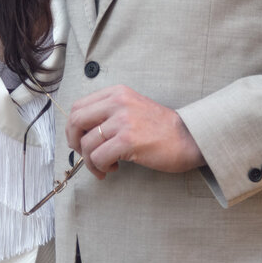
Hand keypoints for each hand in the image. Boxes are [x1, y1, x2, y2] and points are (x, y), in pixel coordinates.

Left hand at [66, 85, 205, 179]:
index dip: (72, 127)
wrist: (189, 138)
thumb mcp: (132, 108)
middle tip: (84, 154)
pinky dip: (100, 168)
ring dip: (91, 161)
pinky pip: (99, 157)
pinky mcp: (128, 140)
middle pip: (76, 121)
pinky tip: (112, 169)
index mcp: (117, 93)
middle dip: (74, 143)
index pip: (78, 106)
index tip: (79, 140)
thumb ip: (108, 113)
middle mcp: (118, 103)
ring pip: (87, 144)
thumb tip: (80, 131)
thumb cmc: (161, 128)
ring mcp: (123, 121)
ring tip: (105, 166)